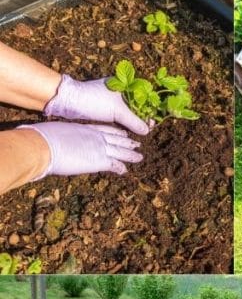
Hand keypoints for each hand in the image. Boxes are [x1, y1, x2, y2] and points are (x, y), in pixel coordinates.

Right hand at [20, 122, 143, 178]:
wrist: (44, 145)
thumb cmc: (44, 137)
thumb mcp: (60, 130)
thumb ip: (67, 135)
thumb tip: (61, 139)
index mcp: (86, 128)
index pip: (106, 129)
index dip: (116, 132)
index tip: (123, 132)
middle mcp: (96, 136)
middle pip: (116, 139)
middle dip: (127, 142)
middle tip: (136, 143)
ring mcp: (99, 148)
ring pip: (121, 151)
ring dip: (131, 155)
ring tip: (139, 157)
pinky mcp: (99, 160)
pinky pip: (115, 164)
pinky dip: (121, 168)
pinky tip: (125, 171)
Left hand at [43, 75, 150, 134]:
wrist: (66, 101)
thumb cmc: (92, 100)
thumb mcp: (117, 111)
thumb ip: (134, 121)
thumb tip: (147, 130)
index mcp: (124, 84)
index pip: (143, 95)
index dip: (151, 107)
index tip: (154, 120)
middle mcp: (118, 90)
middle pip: (137, 104)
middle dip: (144, 115)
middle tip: (149, 127)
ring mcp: (110, 99)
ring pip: (128, 111)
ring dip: (134, 120)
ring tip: (141, 130)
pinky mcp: (103, 108)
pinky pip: (119, 116)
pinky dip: (125, 122)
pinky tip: (129, 130)